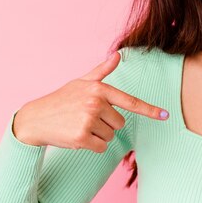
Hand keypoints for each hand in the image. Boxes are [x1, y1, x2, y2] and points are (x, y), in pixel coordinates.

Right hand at [12, 51, 168, 151]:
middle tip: (86, 118)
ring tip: (79, 125)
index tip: (166, 115)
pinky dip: (92, 146)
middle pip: (120, 123)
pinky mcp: (82, 137)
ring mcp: (89, 120)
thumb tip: (117, 55)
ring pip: (111, 136)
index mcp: (99, 89)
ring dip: (98, 135)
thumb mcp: (81, 82)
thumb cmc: (62, 99)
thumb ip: (102, 71)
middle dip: (107, 123)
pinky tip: (77, 136)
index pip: (130, 101)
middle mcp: (96, 103)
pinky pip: (101, 147)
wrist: (36, 119)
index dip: (150, 110)